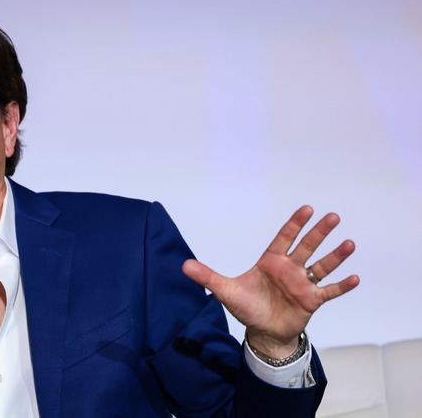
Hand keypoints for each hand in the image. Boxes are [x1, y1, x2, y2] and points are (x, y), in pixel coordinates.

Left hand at [182, 205, 358, 357]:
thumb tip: (183, 265)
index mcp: (270, 262)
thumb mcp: (225, 291)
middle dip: (319, 232)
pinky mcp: (311, 301)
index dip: (294, 224)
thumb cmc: (247, 307)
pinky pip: (329, 291)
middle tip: (333, 216)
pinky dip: (342, 286)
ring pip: (322, 266)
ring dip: (336, 256)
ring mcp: (302, 284)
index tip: (307, 208)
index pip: (284, 238)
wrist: (262, 331)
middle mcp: (289, 269)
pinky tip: (355, 277)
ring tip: (349, 243)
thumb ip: (207, 276)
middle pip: (306, 247)